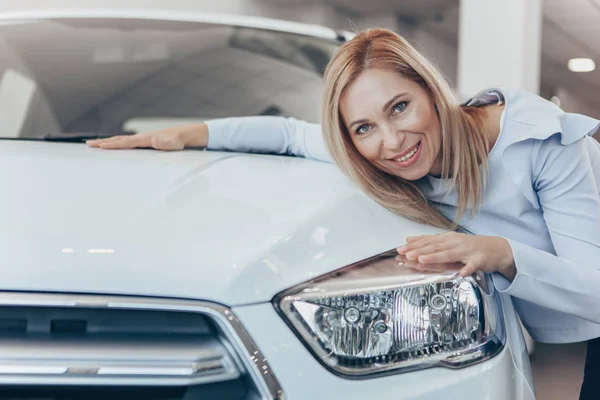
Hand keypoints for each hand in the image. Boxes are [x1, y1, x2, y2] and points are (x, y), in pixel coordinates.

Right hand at [86, 123, 207, 149]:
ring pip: (121, 141)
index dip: (113, 145)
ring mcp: (141, 139)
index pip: (126, 142)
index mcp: (145, 139)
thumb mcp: (174, 143)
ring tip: (94, 145)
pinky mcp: (144, 142)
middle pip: (119, 140)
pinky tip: (111, 147)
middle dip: (103, 142)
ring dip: (107, 143)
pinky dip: (116, 144)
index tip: (100, 146)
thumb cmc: (179, 141)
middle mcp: (141, 138)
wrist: (184, 135)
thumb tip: (155, 141)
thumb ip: (165, 142)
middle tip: (88, 144)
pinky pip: (126, 144)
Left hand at [396, 232, 515, 278]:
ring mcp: (467, 251)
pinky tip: (461, 273)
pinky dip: (466, 269)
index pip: (428, 241)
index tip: (400, 249)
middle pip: (435, 247)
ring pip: (449, 254)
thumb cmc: (470, 246)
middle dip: (419, 251)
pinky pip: (472, 265)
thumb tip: (409, 240)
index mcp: (447, 239)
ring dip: (435, 257)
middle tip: (406, 255)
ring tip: (423, 260)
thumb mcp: (449, 241)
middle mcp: (455, 243)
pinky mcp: (479, 260)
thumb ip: (430, 242)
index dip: (414, 245)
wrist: (496, 248)